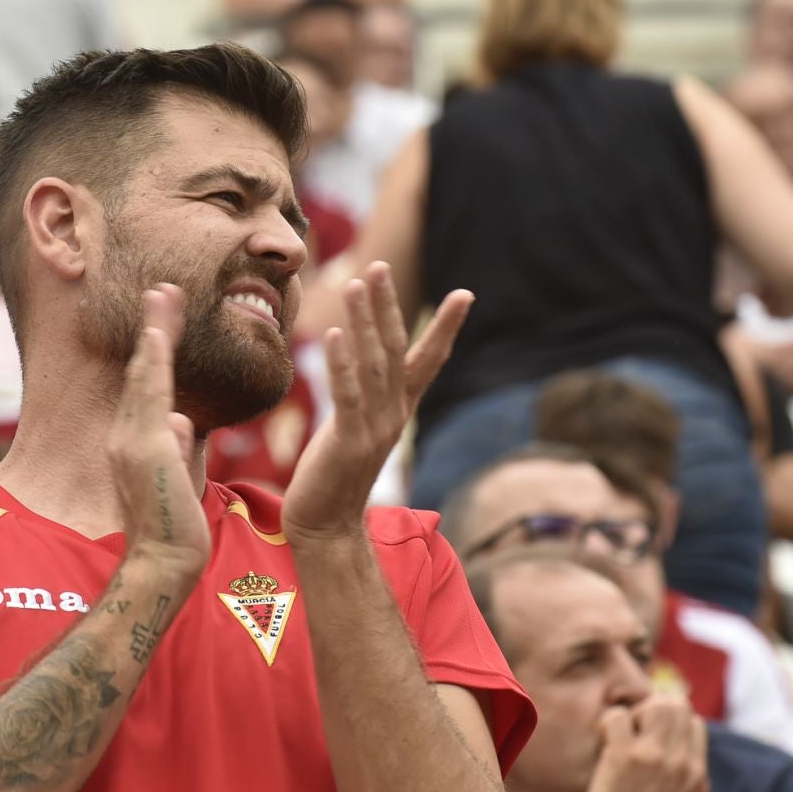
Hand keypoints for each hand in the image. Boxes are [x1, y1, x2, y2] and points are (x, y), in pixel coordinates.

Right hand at [108, 284, 210, 573]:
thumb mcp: (178, 475)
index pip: (148, 385)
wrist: (163, 560)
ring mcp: (133, 438)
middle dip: (154, 327)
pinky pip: (150, 396)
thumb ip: (178, 446)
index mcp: (135, 441)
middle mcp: (127, 434)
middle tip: (163, 288)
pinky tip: (158, 333)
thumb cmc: (174, 527)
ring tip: (163, 294)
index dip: (155, 349)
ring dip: (154, 332)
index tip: (163, 318)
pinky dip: (153, 362)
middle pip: (143, 370)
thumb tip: (182, 423)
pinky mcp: (146, 446)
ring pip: (146, 375)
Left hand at [283, 263, 470, 542]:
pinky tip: (336, 333)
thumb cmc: (336, 472)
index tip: (465, 294)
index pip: (428, 360)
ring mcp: (374, 428)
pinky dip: (342, 363)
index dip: (445, 327)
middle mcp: (393, 414)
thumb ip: (366, 394)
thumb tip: (363, 359)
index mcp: (400, 409)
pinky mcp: (349, 441)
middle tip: (380, 265)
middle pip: (395, 350)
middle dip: (389, 306)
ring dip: (366, 321)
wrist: (327, 526)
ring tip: (359, 283)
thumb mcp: (360, 427)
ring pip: (373, 365)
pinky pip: (349, 395)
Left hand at [575, 694, 710, 791]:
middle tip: (632, 735)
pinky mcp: (625, 757)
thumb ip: (681, 769)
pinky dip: (606, 724)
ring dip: (633, 714)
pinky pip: (617, 716)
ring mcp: (656, 758)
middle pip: (677, 705)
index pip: (694, 722)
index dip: (669, 722)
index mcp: (698, 774)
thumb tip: (671, 734)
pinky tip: (603, 744)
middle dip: (652, 710)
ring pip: (654, 704)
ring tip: (620, 738)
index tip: (648, 739)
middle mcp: (683, 763)